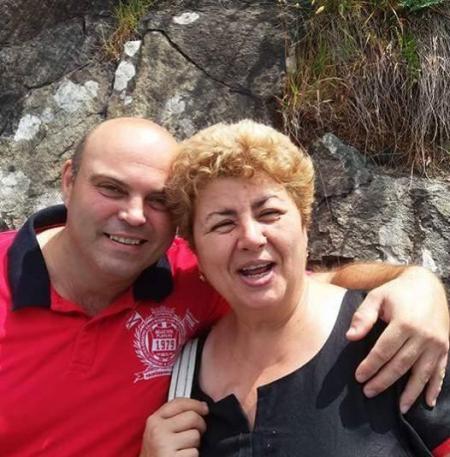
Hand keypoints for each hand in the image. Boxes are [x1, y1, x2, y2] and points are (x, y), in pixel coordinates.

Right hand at [139, 398, 207, 456]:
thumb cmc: (157, 454)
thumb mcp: (158, 432)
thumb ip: (173, 418)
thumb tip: (201, 406)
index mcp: (154, 420)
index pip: (179, 403)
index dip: (195, 404)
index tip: (204, 408)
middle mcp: (158, 430)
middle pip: (192, 417)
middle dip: (200, 425)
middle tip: (196, 433)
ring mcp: (164, 444)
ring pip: (195, 435)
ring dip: (195, 444)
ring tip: (184, 449)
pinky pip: (194, 452)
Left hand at [346, 266, 448, 412]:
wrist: (428, 284)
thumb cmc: (397, 291)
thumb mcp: (376, 297)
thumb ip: (363, 316)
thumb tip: (350, 337)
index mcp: (405, 323)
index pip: (383, 351)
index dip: (370, 366)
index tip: (359, 377)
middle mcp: (423, 336)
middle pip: (401, 365)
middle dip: (384, 381)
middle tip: (369, 392)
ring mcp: (437, 343)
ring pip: (421, 373)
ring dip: (410, 392)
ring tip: (399, 408)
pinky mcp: (445, 347)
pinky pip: (440, 372)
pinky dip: (433, 388)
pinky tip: (426, 401)